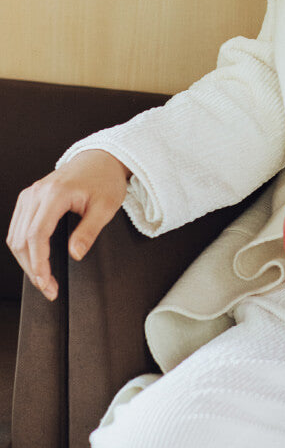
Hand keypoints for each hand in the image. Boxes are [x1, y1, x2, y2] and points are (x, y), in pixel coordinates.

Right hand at [5, 150, 130, 301]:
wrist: (101, 158)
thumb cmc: (105, 180)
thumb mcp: (106, 207)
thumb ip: (89, 231)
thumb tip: (75, 254)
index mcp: (54, 194)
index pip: (36, 235)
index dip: (38, 263)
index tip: (46, 283)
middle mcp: (36, 193)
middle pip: (21, 239)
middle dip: (32, 268)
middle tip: (49, 289)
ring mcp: (29, 195)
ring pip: (15, 236)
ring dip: (26, 261)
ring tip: (44, 280)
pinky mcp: (29, 198)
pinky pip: (17, 228)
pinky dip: (24, 248)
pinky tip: (36, 262)